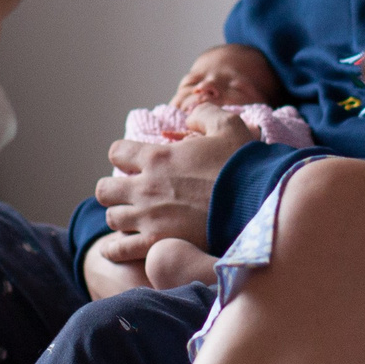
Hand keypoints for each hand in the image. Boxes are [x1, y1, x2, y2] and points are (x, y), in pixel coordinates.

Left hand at [92, 108, 255, 256]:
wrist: (258, 205)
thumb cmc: (243, 165)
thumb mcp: (228, 126)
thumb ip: (204, 114)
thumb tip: (190, 116)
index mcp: (157, 157)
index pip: (117, 152)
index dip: (125, 156)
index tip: (137, 163)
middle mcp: (146, 187)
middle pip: (106, 188)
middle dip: (116, 189)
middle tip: (133, 193)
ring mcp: (148, 218)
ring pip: (112, 218)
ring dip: (121, 217)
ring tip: (134, 219)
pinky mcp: (157, 244)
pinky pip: (119, 249)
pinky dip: (116, 248)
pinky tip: (121, 247)